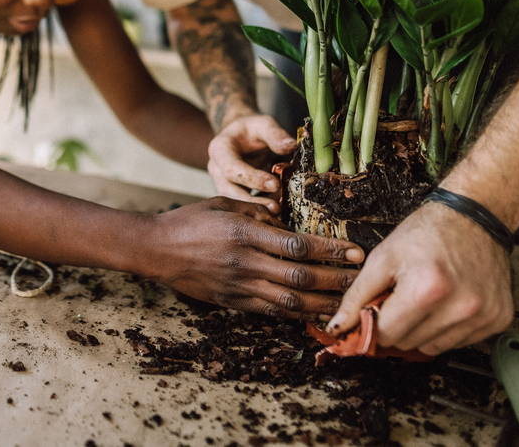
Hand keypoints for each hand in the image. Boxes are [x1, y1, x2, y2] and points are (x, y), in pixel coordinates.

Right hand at [140, 197, 364, 317]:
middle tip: (362, 279)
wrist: (156, 249)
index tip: (354, 251)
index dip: (329, 250)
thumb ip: (257, 212)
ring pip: (290, 300)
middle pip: (300, 275)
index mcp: (244, 233)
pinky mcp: (233, 302)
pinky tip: (316, 314)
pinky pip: (272, 311)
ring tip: (348, 303)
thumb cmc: (190, 221)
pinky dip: (297, 314)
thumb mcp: (223, 204)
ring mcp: (239, 286)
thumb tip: (287, 219)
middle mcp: (245, 262)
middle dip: (336, 279)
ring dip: (323, 303)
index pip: (296, 245)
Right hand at [207, 114, 295, 212]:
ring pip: (233, 203)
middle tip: (276, 208)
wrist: (241, 136)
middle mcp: (216, 169)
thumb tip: (291, 146)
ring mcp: (222, 184)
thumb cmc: (252, 129)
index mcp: (219, 149)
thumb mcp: (263, 124)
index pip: (231, 167)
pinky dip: (257, 211)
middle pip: (228, 190)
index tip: (275, 184)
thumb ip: (275, 134)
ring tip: (278, 213)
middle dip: (251, 201)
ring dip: (254, 210)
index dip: (252, 178)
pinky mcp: (232, 194)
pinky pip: (241, 207)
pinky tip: (275, 215)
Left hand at [326, 201, 513, 355]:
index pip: (386, 334)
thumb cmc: (428, 232)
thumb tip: (338, 327)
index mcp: (428, 289)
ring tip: (424, 298)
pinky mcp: (499, 320)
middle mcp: (461, 307)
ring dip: (421, 330)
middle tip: (400, 298)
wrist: (475, 216)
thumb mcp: (383, 257)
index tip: (371, 313)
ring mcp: (484, 316)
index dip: (373, 323)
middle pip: (408, 344)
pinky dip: (447, 328)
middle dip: (396, 325)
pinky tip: (447, 302)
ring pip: (433, 348)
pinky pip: (459, 342)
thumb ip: (357, 295)